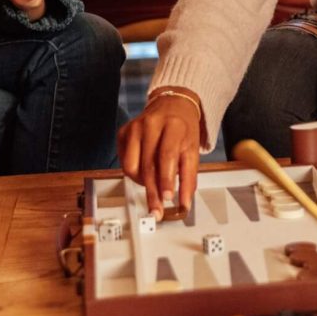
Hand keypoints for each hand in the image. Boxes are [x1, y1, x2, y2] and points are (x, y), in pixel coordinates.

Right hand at [118, 90, 203, 216]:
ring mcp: (134, 127)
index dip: (166, 179)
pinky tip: (145, 171)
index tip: (167, 197)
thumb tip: (184, 204)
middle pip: (148, 164)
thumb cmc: (183, 129)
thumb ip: (189, 178)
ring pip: (131, 166)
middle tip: (156, 210)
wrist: (172, 106)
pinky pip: (124, 162)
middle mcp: (151, 124)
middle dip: (152, 192)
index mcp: (173, 125)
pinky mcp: (123, 132)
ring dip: (142, 183)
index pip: (167, 155)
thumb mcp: (193, 150)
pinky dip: (134, 174)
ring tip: (154, 185)